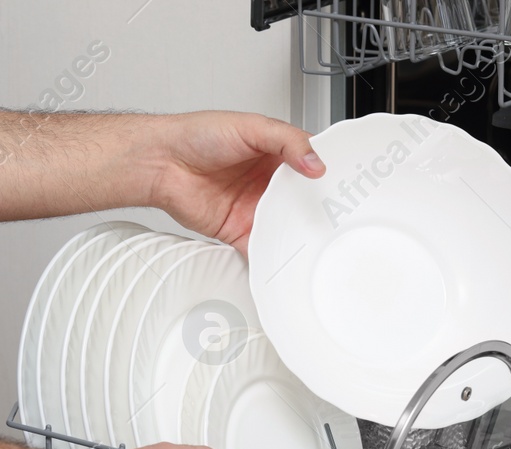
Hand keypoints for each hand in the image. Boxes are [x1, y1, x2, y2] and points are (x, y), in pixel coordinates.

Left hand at [144, 111, 325, 254]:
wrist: (162, 163)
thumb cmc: (198, 136)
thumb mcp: (252, 126)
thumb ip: (287, 141)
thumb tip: (314, 162)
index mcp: (275, 153)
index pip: (311, 165)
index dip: (329, 175)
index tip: (347, 186)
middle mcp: (266, 182)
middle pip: (301, 201)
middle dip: (317, 211)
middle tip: (336, 219)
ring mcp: (253, 207)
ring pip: (284, 226)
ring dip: (298, 235)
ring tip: (316, 242)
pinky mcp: (237, 230)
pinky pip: (259, 247)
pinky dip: (271, 257)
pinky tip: (285, 260)